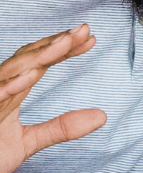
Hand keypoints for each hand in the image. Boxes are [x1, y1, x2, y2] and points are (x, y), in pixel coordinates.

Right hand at [0, 26, 105, 172]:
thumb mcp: (28, 143)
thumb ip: (61, 128)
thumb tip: (103, 116)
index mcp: (10, 92)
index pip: (40, 63)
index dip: (64, 49)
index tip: (91, 38)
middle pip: (28, 59)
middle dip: (55, 43)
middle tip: (84, 29)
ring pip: (10, 71)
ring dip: (38, 56)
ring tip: (64, 43)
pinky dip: (8, 86)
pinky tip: (29, 77)